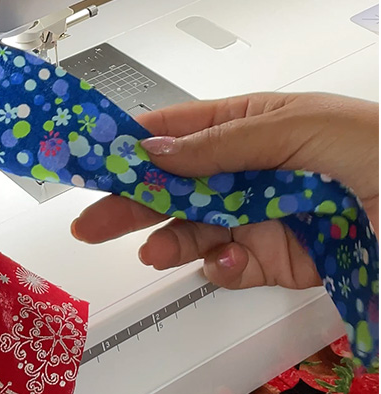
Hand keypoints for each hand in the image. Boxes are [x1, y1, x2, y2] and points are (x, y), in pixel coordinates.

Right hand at [72, 93, 377, 290]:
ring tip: (152, 249)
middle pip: (175, 186)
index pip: (178, 131)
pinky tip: (220, 263)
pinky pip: (231, 267)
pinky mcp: (276, 261)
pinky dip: (219, 269)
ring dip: (168, 240)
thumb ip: (224, 144)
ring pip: (195, 230)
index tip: (91, 159)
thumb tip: (156, 147)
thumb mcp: (301, 129)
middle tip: (92, 221)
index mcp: (252, 124)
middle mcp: (250, 171)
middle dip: (131, 201)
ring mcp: (261, 218)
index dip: (132, 144)